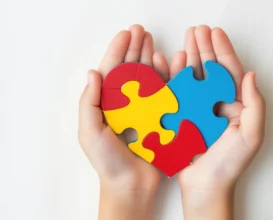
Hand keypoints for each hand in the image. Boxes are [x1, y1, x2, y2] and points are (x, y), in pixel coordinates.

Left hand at [78, 24, 168, 219]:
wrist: (132, 185)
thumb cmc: (108, 162)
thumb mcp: (90, 132)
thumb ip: (89, 103)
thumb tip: (93, 72)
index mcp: (106, 104)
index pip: (111, 71)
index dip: (117, 51)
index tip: (126, 34)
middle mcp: (125, 103)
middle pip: (129, 70)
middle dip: (134, 49)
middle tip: (141, 31)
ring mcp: (143, 109)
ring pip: (147, 78)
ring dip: (149, 59)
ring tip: (153, 42)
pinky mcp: (159, 117)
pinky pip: (163, 94)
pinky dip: (165, 78)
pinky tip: (167, 64)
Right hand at [172, 26, 265, 218]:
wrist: (204, 186)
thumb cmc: (229, 164)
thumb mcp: (251, 136)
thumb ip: (255, 105)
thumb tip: (251, 74)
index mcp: (234, 106)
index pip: (230, 72)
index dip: (223, 51)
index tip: (215, 33)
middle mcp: (215, 104)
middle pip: (210, 70)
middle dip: (204, 48)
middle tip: (197, 30)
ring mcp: (197, 108)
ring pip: (193, 77)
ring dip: (189, 57)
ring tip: (184, 39)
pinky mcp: (180, 115)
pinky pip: (176, 92)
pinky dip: (172, 76)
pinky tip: (168, 61)